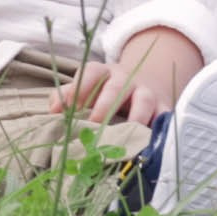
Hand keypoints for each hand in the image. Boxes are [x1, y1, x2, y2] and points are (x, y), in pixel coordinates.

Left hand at [51, 27, 202, 126]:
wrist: (146, 85)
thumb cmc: (107, 93)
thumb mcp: (88, 88)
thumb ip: (67, 96)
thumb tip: (52, 111)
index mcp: (104, 72)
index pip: (91, 72)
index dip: (79, 87)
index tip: (68, 107)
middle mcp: (126, 79)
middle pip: (116, 87)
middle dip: (105, 105)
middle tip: (94, 123)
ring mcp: (147, 92)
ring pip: (143, 101)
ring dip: (134, 117)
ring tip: (125, 136)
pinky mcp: (163, 108)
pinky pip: (164, 118)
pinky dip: (158, 129)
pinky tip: (150, 144)